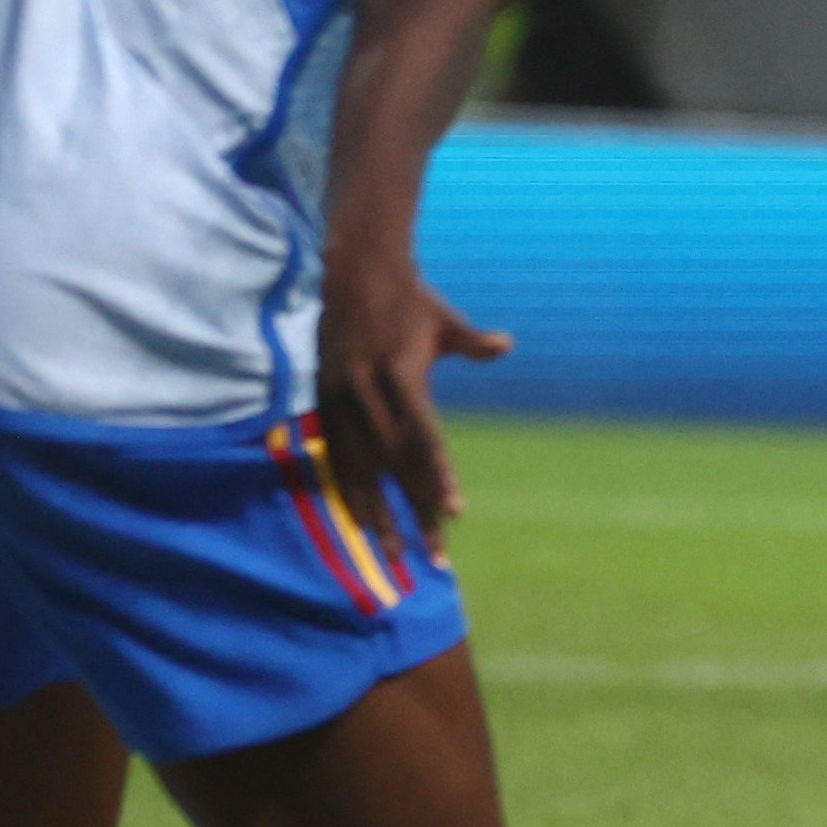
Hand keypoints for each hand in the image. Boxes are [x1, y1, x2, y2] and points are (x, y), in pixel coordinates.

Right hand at [316, 254, 511, 550]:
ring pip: (360, 470)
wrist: (351, 272)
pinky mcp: (322, 403)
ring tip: (399, 554)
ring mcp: (340, 400)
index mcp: (400, 374)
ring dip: (380, 514)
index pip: (422, 436)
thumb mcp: (443, 319)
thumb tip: (504, 344)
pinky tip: (364, 522)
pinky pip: (335, 458)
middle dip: (415, 510)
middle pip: (395, 465)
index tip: (454, 512)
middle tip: (436, 554)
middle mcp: (366, 392)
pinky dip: (349, 492)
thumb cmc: (409, 300)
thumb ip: (472, 341)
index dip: (437, 475)